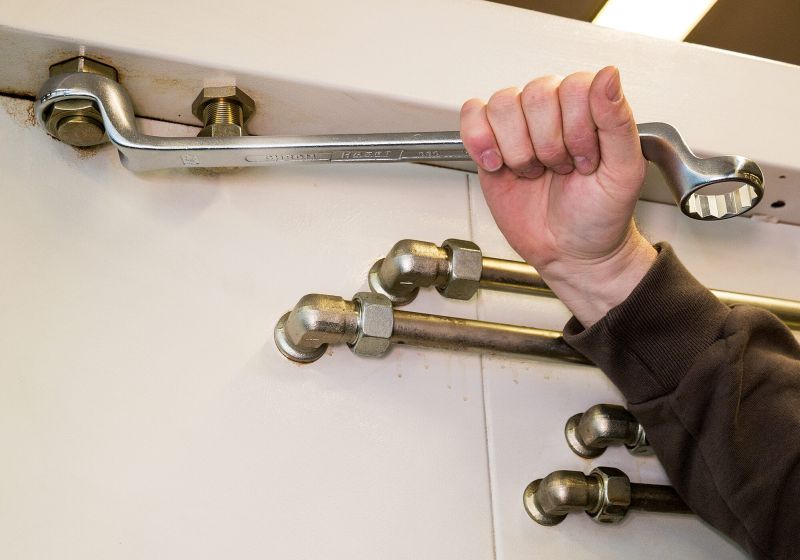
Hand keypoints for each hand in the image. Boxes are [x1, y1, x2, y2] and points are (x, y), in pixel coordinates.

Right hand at [460, 66, 655, 326]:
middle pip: (535, 94)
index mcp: (590, 106)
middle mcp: (553, 109)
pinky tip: (498, 164)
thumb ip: (618, 120)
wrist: (571, 252)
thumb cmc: (601, 214)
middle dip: (548, 144)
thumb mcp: (624, 171)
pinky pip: (472, 116)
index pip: (573, 86)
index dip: (577, 128)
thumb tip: (609, 75)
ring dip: (518, 148)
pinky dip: (480, 140)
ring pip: (503, 104)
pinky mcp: (489, 144)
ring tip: (533, 171)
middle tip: (560, 170)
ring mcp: (519, 125)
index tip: (586, 161)